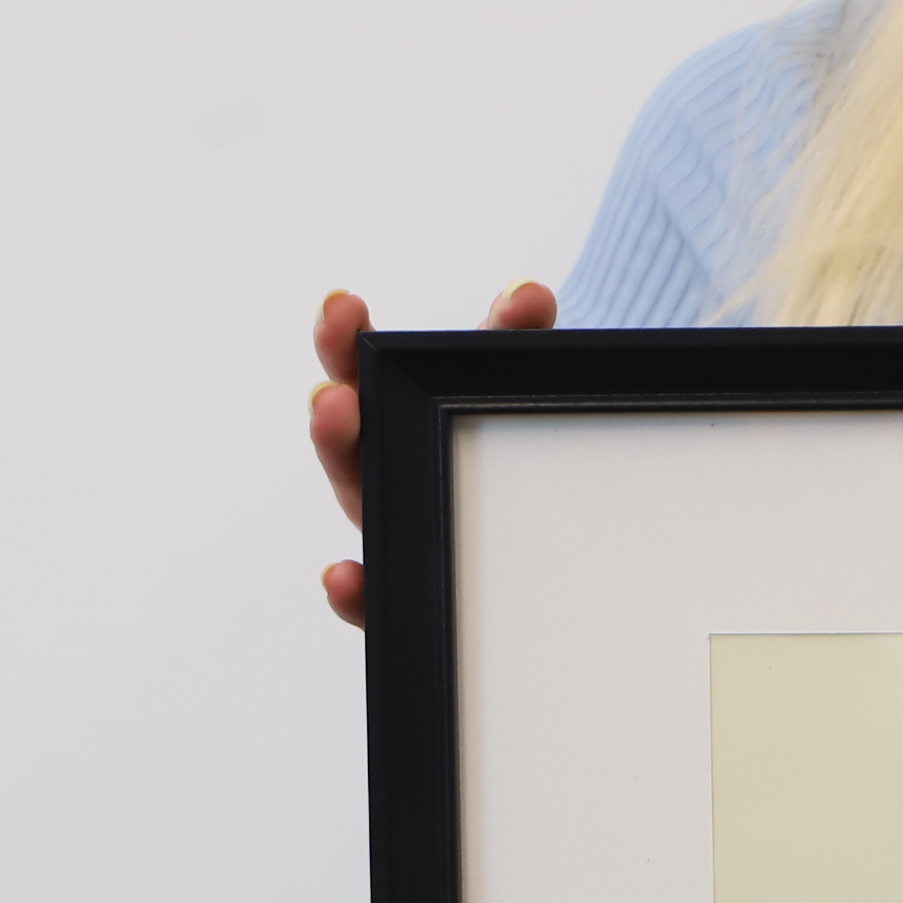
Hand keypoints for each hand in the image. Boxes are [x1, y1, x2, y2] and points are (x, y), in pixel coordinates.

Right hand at [310, 280, 555, 627]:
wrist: (567, 546)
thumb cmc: (517, 453)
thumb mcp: (519, 395)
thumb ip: (519, 347)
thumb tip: (531, 294)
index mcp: (403, 420)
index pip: (366, 376)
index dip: (346, 340)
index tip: (343, 304)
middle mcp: (389, 478)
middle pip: (354, 443)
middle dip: (340, 411)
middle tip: (336, 392)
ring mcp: (402, 540)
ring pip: (363, 509)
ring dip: (344, 469)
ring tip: (336, 426)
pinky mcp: (421, 605)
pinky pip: (380, 608)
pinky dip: (356, 595)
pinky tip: (343, 577)